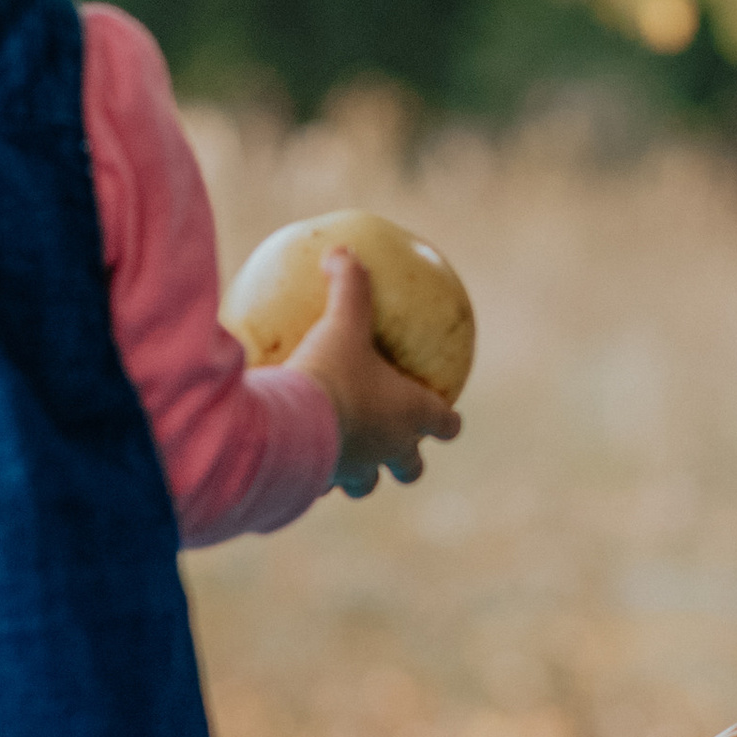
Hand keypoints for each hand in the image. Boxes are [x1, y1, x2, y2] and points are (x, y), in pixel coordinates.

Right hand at [287, 248, 462, 496]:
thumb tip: (344, 251)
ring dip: (361, 473)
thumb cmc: (330, 373)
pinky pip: (318, 484)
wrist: (288, 427)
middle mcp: (388, 449)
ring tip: (346, 460)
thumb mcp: (342, 322)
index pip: (445, 423)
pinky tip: (292, 460)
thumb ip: (350, 285)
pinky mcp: (318, 485)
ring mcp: (355, 471)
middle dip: (408, 461)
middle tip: (400, 448)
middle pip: (411, 468)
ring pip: (365, 484)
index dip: (448, 420)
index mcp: (409, 414)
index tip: (447, 415)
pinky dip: (313, 474)